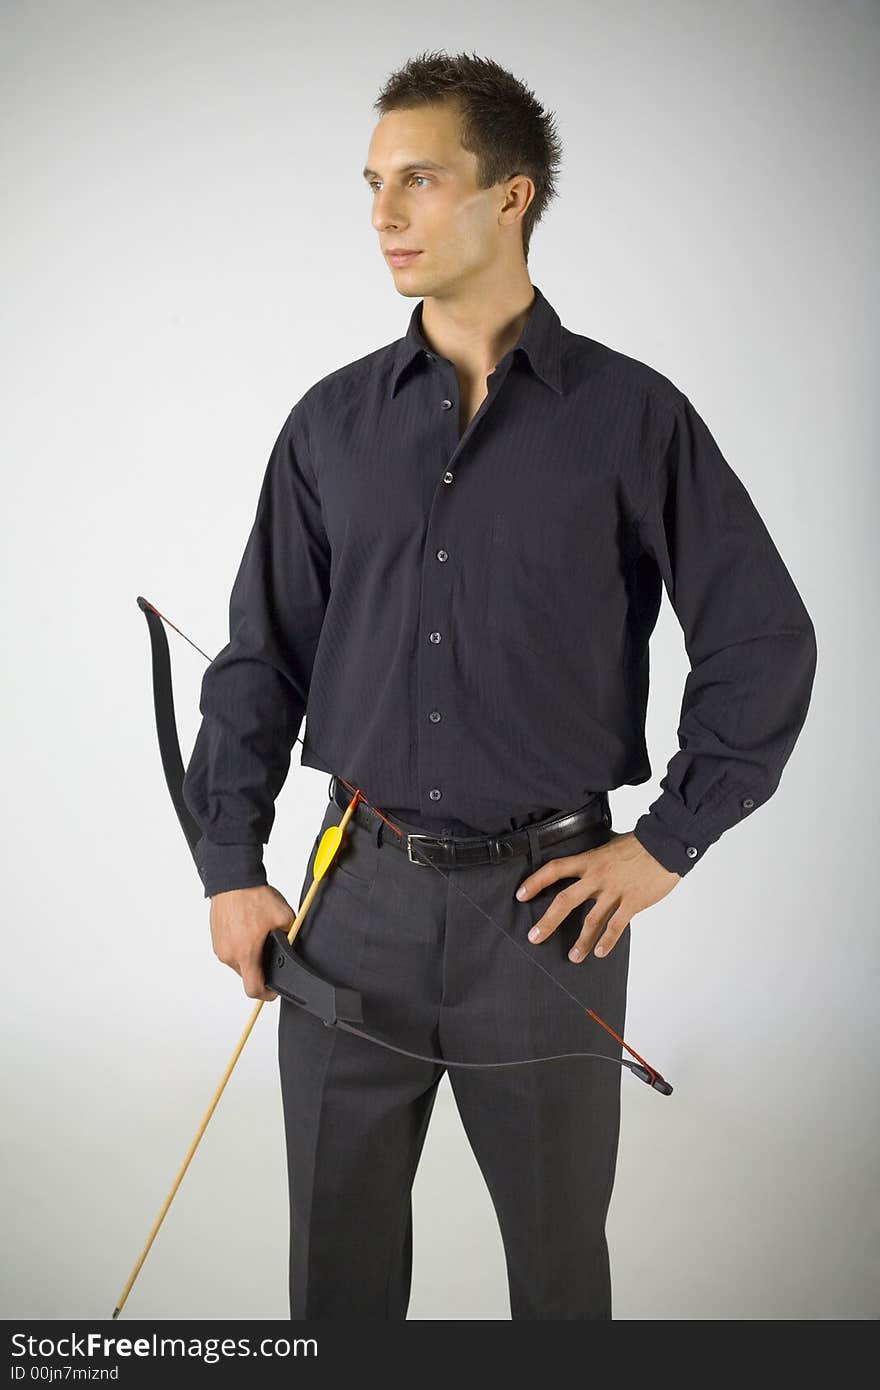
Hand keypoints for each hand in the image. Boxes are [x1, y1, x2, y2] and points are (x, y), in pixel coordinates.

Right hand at [208, 883, 295, 1000]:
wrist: (233, 880)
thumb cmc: (253, 896)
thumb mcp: (284, 918)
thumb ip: (289, 938)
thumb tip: (290, 947)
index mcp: (245, 953)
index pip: (253, 989)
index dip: (266, 994)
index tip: (273, 990)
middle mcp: (229, 954)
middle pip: (247, 975)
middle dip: (260, 967)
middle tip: (269, 949)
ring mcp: (219, 947)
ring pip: (238, 962)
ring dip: (249, 955)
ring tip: (257, 934)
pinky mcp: (215, 939)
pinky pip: (230, 950)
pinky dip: (239, 945)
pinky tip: (247, 929)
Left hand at [514, 830, 679, 961]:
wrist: (666, 844)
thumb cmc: (640, 844)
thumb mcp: (610, 847)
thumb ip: (597, 861)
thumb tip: (587, 870)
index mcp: (590, 861)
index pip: (555, 869)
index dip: (535, 881)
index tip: (521, 894)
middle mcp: (597, 876)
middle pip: (565, 900)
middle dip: (548, 921)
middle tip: (534, 937)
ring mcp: (614, 891)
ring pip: (591, 920)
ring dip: (580, 941)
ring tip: (573, 957)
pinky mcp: (632, 902)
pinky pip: (616, 925)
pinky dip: (607, 941)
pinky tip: (600, 953)